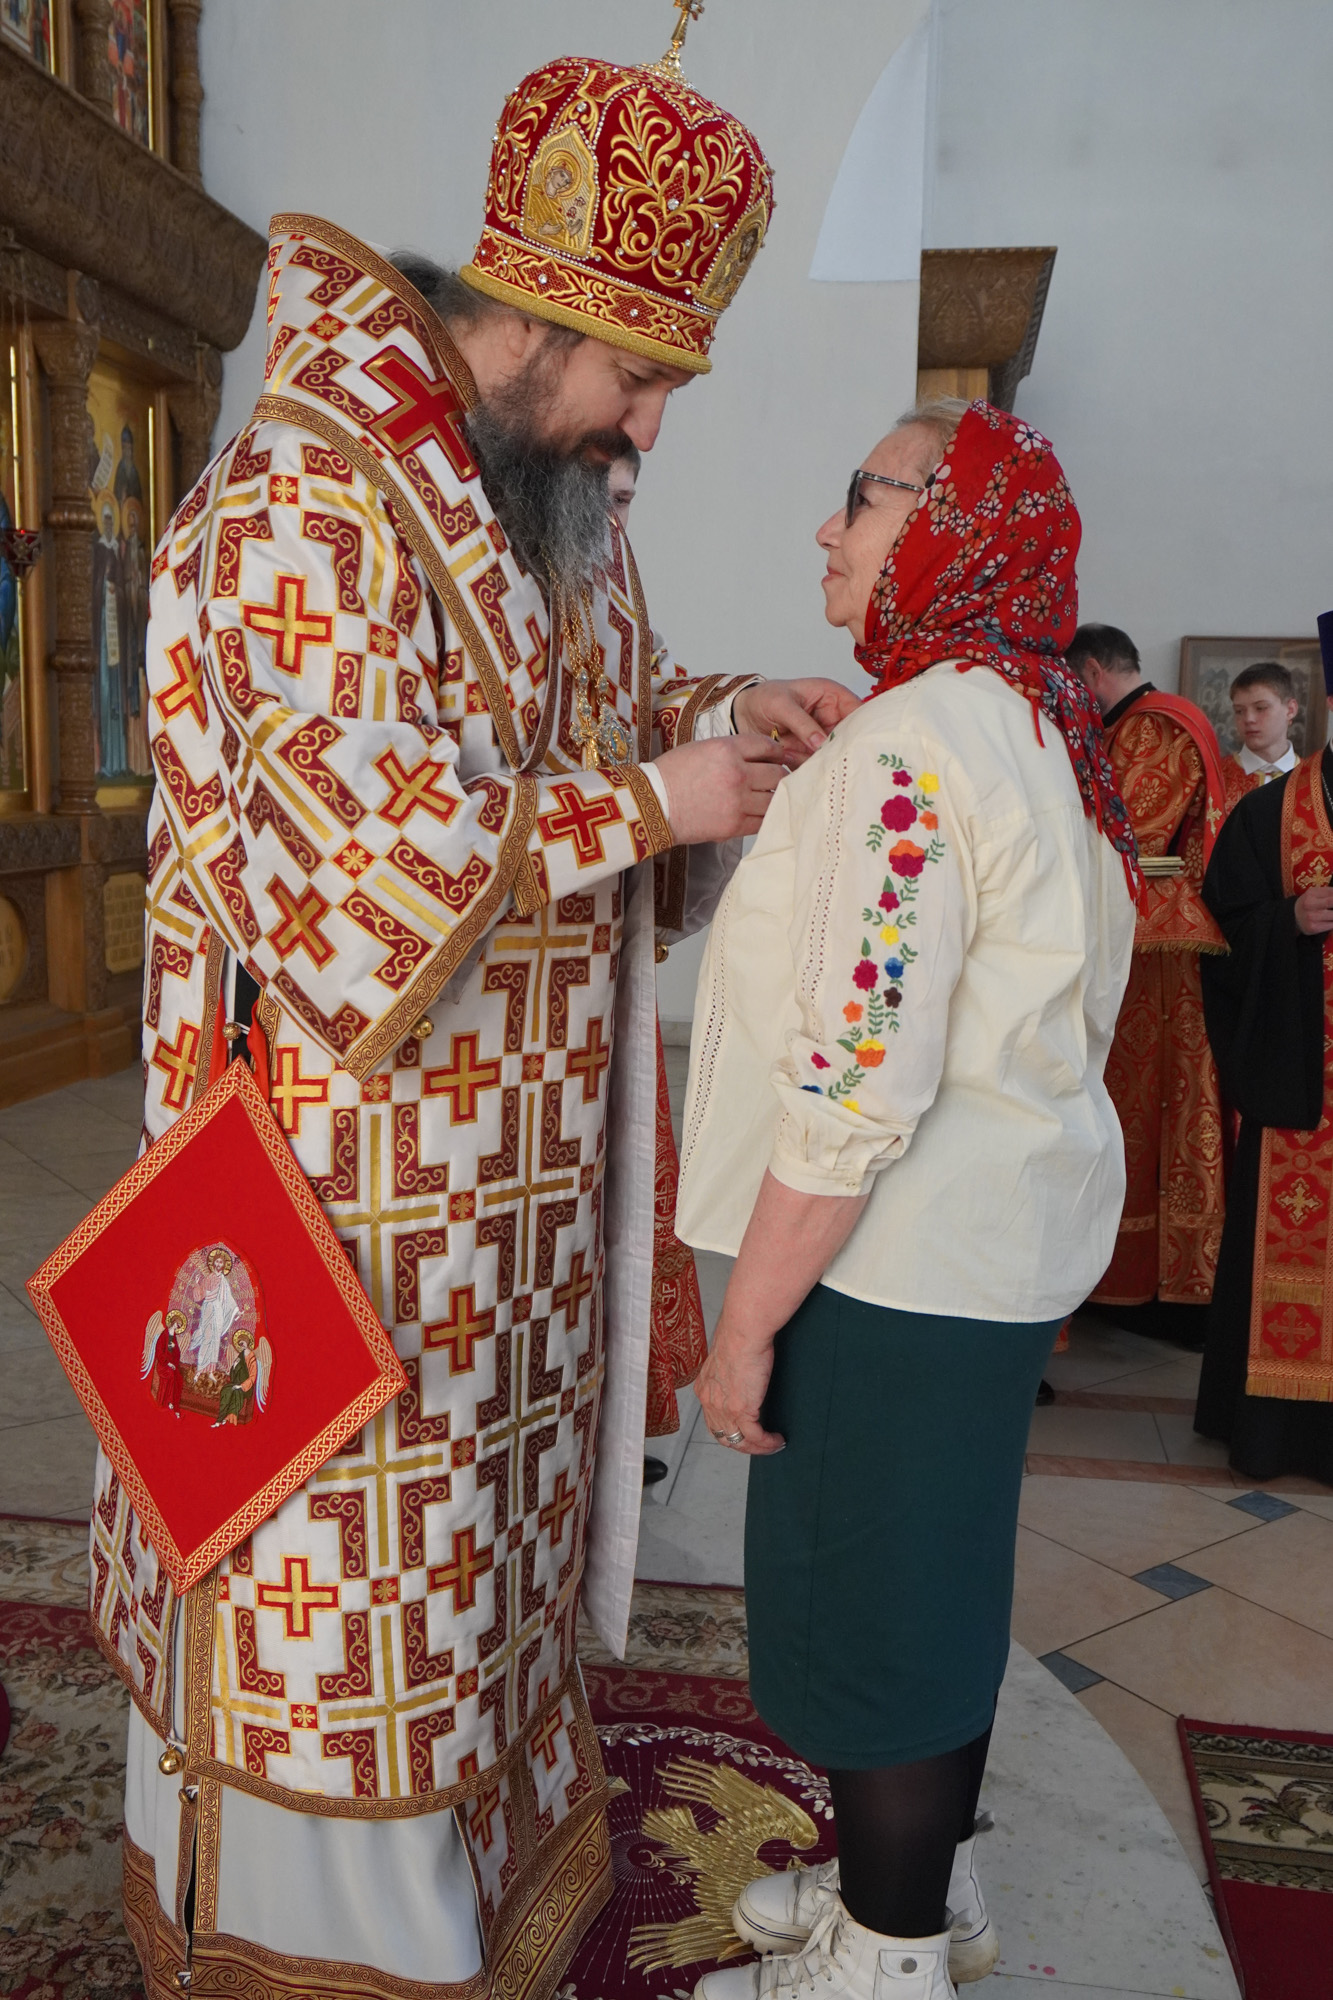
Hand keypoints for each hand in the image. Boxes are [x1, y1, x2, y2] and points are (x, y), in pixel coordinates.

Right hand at [652, 734, 788, 843]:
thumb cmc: (672, 775)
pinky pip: (763, 820)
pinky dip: (764, 816)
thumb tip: (759, 757)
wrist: (652, 805)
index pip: (768, 747)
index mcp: (727, 749)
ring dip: (774, 797)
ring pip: (775, 798)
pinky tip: (758, 813)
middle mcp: (737, 773)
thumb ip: (733, 750)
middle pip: (778, 773)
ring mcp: (738, 801)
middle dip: (779, 775)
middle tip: (776, 779)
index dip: (777, 752)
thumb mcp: (702, 748)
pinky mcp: (734, 825)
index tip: (778, 757)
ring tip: (767, 796)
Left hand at [695, 1318, 784, 1454]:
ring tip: (773, 1445)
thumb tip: (741, 1375)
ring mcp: (724, 1408)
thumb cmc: (739, 1335)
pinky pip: (755, 1437)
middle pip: (724, 1437)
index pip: (713, 1422)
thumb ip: (728, 1371)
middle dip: (744, 1445)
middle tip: (761, 1445)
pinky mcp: (741, 1409)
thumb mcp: (726, 1357)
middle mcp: (710, 1401)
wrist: (744, 1331)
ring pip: (740, 1442)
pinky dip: (767, 1443)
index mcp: (704, 1388)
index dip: (730, 1432)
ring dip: (758, 1448)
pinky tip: (777, 1440)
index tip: (745, 1434)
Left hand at [733, 677, 860, 765]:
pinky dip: (802, 765)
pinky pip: (814, 764)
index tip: (853, 743)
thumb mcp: (782, 704)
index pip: (857, 712)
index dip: (860, 727)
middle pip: (846, 738)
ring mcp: (820, 737)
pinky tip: (785, 754)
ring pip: (830, 754)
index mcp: (831, 697)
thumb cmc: (763, 697)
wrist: (741, 713)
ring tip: (788, 749)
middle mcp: (830, 718)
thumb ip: (803, 724)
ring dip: (812, 758)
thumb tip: (822, 743)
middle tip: (818, 754)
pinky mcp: (809, 752)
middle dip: (834, 749)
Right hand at [1295, 886, 1332, 934]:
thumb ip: (1328, 891)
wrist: (1293, 917)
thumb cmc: (1308, 903)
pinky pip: (1331, 925)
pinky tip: (1330, 920)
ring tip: (1331, 913)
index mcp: (1311, 895)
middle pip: (1331, 902)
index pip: (1332, 894)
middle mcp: (1309, 905)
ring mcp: (1311, 917)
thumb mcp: (1314, 893)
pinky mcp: (1313, 928)